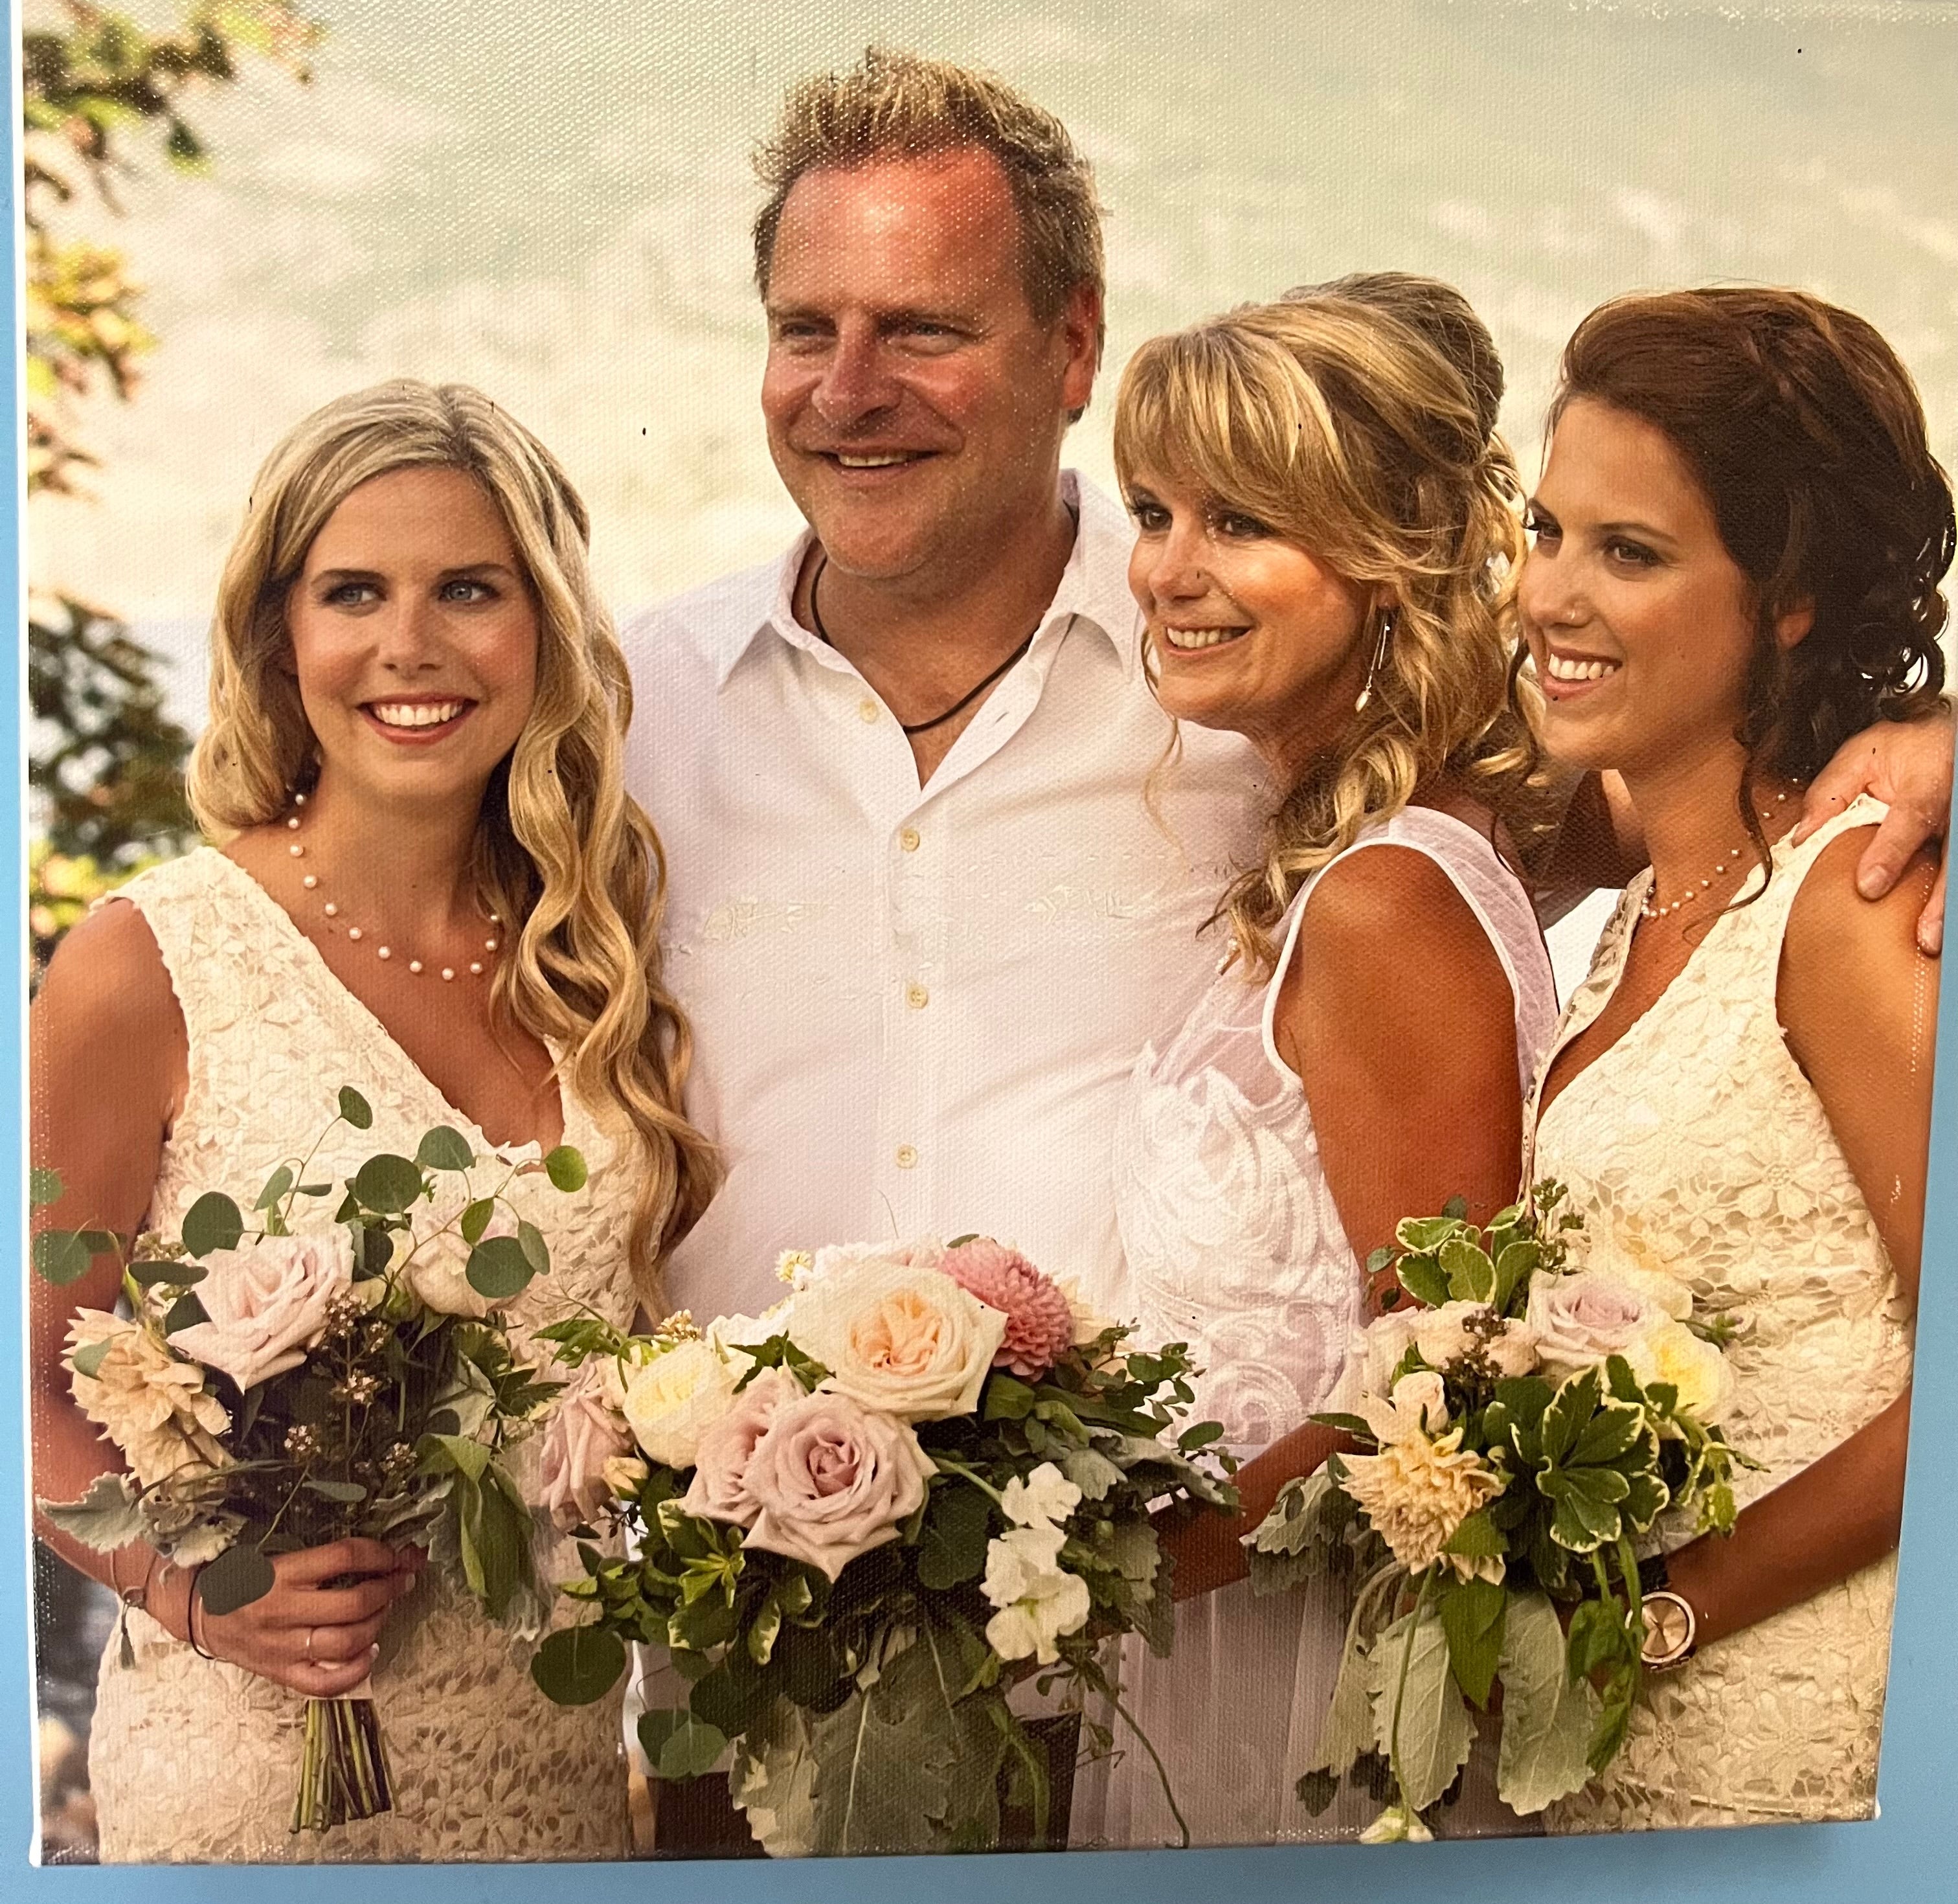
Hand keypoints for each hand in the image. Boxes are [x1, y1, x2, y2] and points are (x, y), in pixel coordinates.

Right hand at [160, 1538, 422, 1695]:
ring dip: (379, 1623)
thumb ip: (320, 1554)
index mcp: (280, 1573)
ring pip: (346, 1642)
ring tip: (387, 1608)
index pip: (343, 1557)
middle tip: (403, 1579)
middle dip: (389, 1589)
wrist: (200, 1613)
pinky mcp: (280, 1674)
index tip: (398, 1553)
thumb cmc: (244, 1577)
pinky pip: (325, 1682)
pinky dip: (356, 1670)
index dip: (379, 1553)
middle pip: (352, 1603)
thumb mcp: (276, 1554)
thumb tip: (379, 1546)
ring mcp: (281, 1647)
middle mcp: (281, 1611)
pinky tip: (371, 1650)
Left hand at [1795, 701, 1951, 954]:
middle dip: (1939, 899)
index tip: (1868, 886)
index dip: (1890, 853)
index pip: (1910, 819)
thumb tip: (1801, 836)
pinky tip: (1941, 930)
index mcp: (1928, 780)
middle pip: (1952, 856)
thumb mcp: (1862, 755)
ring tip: (1934, 943)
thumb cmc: (1903, 750)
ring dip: (1949, 909)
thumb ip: (1830, 793)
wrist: (1946, 737)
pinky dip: (1950, 902)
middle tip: (1924, 936)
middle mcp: (1955, 805)